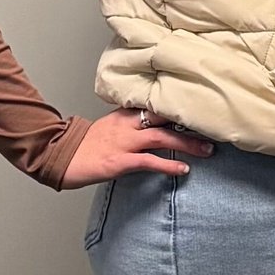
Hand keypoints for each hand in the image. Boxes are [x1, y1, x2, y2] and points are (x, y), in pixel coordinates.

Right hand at [63, 109, 211, 187]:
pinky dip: (169, 166)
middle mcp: (128, 125)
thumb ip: (132, 122)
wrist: (59, 156)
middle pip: (166, 119)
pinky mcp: (119, 161)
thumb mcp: (111, 126)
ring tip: (208, 151)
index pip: (159, 105)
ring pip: (163, 138)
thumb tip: (155, 122)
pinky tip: (183, 170)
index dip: (183, 106)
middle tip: (215, 129)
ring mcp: (124, 143)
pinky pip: (149, 162)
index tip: (204, 107)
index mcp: (126, 114)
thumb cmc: (85, 144)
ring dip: (188, 144)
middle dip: (192, 124)